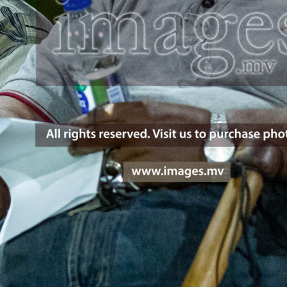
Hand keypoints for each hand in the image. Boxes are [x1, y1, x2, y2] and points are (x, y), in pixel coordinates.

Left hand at [64, 100, 211, 166]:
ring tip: (116, 161)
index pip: (99, 115)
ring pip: (110, 159)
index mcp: (137, 111)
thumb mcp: (159, 110)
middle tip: (72, 147)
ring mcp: (136, 154)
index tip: (71, 126)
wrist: (214, 143)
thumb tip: (109, 124)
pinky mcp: (143, 173)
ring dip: (109, 161)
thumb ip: (133, 117)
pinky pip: (127, 175)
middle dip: (80, 143)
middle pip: (95, 138)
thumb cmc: (189, 124)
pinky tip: (137, 171)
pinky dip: (127, 174)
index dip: (82, 122)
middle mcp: (132, 130)